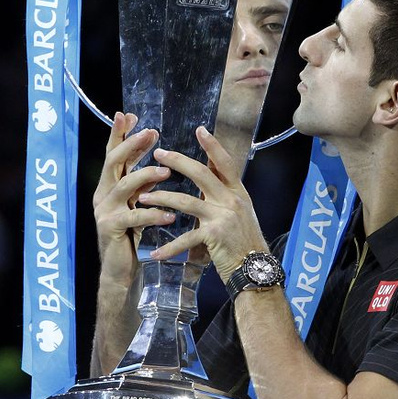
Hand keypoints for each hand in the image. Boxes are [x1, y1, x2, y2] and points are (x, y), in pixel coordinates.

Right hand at [93, 112, 175, 286]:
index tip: (130, 114)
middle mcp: (103, 194)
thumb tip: (161, 163)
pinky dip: (153, 214)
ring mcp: (105, 211)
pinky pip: (133, 217)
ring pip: (123, 186)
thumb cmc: (132, 235)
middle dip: (131, 145)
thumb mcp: (138, 204)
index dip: (120, 134)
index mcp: (110, 186)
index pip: (113, 154)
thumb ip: (143, 185)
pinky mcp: (111, 229)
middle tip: (151, 132)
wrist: (120, 269)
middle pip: (113, 162)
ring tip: (166, 172)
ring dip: (145, 176)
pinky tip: (170, 215)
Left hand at [138, 125, 268, 280]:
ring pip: (187, 201)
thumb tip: (209, 172)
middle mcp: (231, 200)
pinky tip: (155, 253)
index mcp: (238, 192)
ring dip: (162, 199)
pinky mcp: (214, 236)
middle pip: (201, 174)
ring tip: (142, 199)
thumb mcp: (240, 211)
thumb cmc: (245, 241)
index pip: (225, 162)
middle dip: (177, 162)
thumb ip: (225, 193)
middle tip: (158, 154)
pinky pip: (186, 238)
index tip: (199, 129)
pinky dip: (169, 248)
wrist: (255, 268)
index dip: (212, 145)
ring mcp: (222, 217)